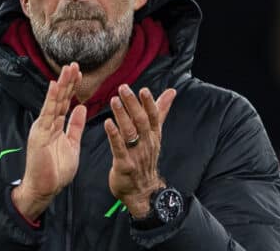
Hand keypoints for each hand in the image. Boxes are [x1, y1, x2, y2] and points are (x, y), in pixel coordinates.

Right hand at [12, 62, 85, 220]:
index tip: (80, 73)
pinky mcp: (39, 134)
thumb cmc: (56, 170)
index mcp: (55, 126)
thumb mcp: (72, 144)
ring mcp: (43, 127)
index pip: (65, 102)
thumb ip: (75, 126)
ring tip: (68, 69)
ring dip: (61, 84)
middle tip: (74, 64)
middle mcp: (48, 123)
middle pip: (59, 98)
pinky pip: (47, 113)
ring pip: (54, 101)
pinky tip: (55, 86)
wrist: (44, 188)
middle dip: (67, 81)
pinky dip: (51, 99)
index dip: (72, 88)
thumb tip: (81, 108)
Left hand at [104, 85, 176, 217]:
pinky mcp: (125, 165)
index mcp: (154, 135)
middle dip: (133, 104)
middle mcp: (147, 143)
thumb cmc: (146, 158)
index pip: (154, 116)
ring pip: (130, 132)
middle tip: (123, 88)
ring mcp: (136, 155)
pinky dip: (114, 135)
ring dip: (122, 115)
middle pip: (141, 121)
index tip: (143, 90)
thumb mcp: (155, 134)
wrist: (142, 191)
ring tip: (114, 100)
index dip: (149, 103)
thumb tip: (171, 91)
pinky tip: (108, 123)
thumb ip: (161, 111)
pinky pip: (119, 148)